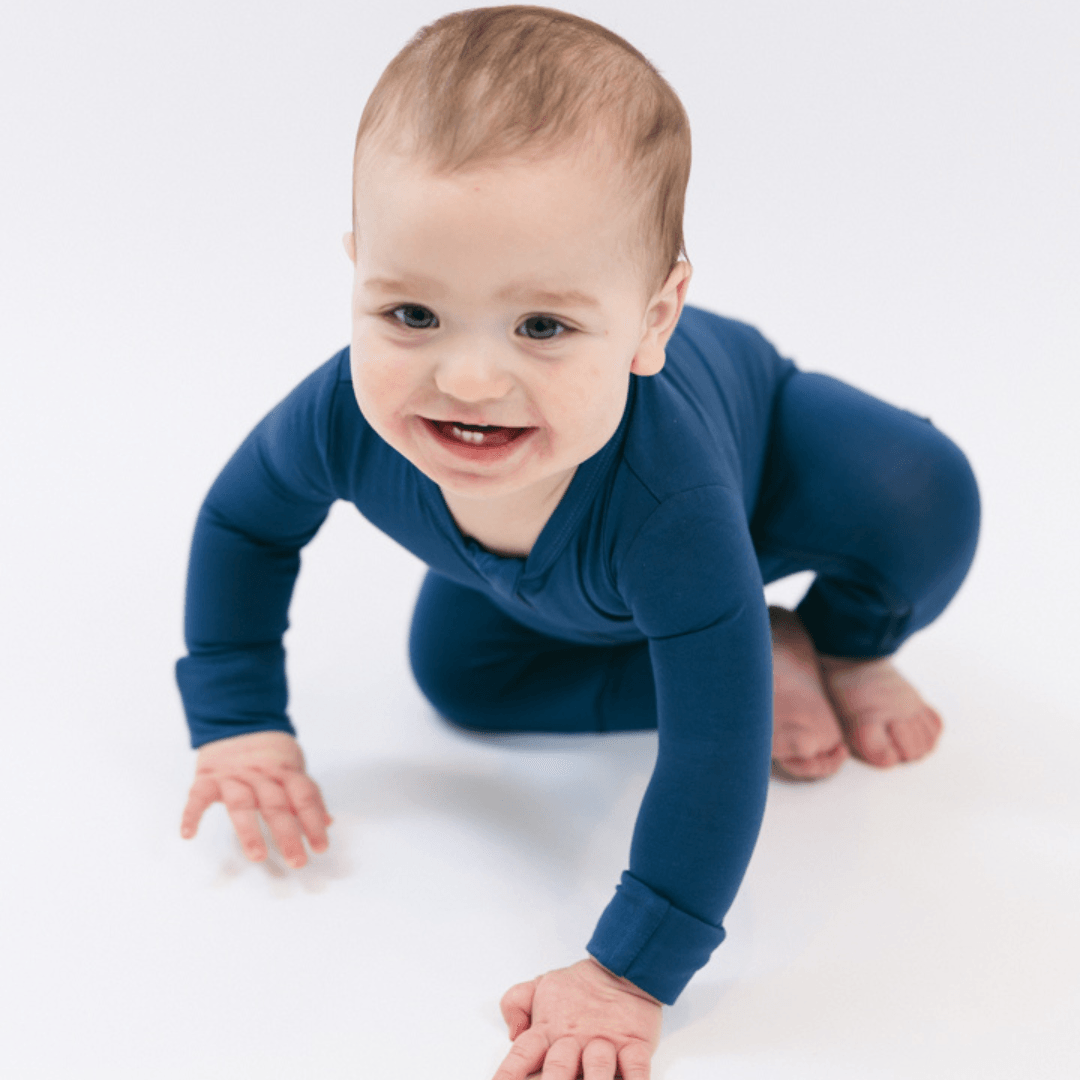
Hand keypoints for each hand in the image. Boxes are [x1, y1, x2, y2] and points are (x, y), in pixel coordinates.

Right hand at [180, 730, 332, 867]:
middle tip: (297, 860)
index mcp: (285, 770)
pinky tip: (188, 834)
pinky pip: (198, 795)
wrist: (237, 721)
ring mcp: (233, 775)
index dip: (314, 821)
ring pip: (241, 803)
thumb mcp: (293, 767)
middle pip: (276, 804)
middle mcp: (261, 773)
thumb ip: (307, 796)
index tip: (320, 848)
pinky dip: (192, 814)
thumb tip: (328, 823)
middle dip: (287, 834)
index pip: (304, 796)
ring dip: (250, 831)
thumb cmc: (269, 754)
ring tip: (257, 856)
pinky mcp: (207, 778)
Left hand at [493, 957, 661, 1079]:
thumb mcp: (541, 986)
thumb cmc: (581, 987)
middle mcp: (573, 1040)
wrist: (620, 968)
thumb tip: (512, 1031)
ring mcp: (604, 1044)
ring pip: (597, 1069)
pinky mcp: (633, 1045)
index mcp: (548, 1030)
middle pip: (558, 1069)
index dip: (510, 1073)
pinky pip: (635, 1067)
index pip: (522, 1055)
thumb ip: (516, 1003)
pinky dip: (634, 1079)